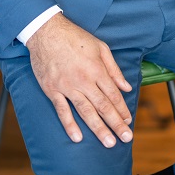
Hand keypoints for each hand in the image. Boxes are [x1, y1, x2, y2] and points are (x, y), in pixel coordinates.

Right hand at [26, 13, 132, 146]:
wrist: (46, 31)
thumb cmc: (75, 37)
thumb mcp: (100, 47)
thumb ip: (113, 68)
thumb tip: (126, 86)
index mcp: (96, 69)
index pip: (113, 94)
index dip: (122, 109)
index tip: (128, 121)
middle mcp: (83, 80)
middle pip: (102, 106)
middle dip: (116, 124)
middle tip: (126, 138)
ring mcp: (67, 86)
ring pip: (85, 111)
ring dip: (98, 128)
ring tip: (109, 143)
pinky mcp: (52, 89)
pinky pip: (62, 110)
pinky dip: (69, 125)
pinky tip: (77, 137)